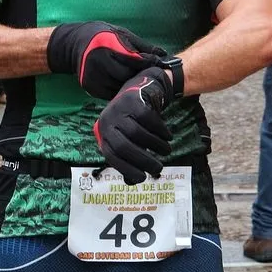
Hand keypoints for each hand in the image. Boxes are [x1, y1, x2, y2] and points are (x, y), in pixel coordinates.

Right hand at [47, 21, 166, 98]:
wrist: (75, 43)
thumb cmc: (103, 35)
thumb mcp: (122, 34)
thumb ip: (143, 46)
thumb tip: (164, 56)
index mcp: (108, 47)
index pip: (134, 61)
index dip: (148, 64)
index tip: (159, 65)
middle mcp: (99, 64)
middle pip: (127, 77)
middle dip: (138, 75)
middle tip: (149, 75)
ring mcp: (93, 77)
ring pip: (119, 88)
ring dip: (130, 85)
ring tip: (138, 81)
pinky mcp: (89, 87)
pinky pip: (110, 94)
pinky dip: (119, 90)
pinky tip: (124, 85)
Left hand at [93, 67, 174, 183]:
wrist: (142, 88)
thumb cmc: (134, 121)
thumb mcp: (128, 138)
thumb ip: (128, 158)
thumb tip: (132, 183)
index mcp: (103, 134)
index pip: (112, 156)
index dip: (127, 169)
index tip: (143, 178)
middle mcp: (107, 121)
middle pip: (124, 146)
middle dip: (143, 160)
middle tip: (158, 169)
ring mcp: (119, 109)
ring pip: (138, 133)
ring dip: (156, 145)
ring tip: (166, 150)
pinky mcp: (132, 99)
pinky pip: (149, 119)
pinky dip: (160, 131)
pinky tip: (168, 136)